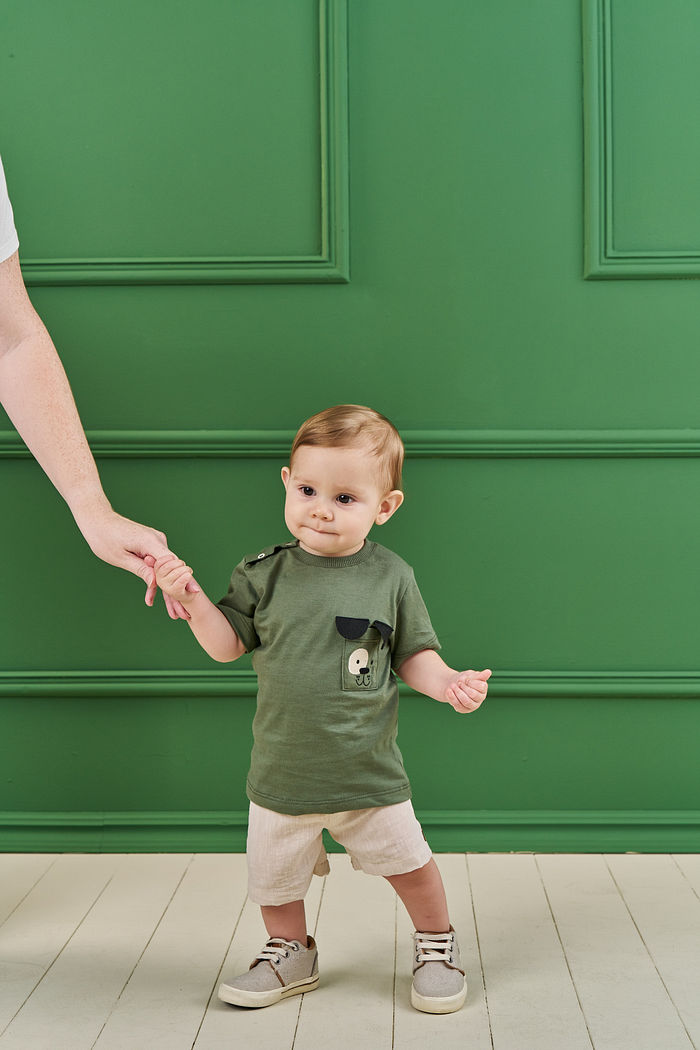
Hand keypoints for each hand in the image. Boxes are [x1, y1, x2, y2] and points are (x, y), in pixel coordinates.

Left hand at [74, 504, 197, 618]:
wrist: (99, 520)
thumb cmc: (105, 538)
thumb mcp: (120, 558)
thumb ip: (140, 570)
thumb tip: (155, 583)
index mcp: (150, 542)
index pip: (171, 564)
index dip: (184, 580)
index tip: (193, 593)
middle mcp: (157, 540)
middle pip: (172, 570)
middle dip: (177, 593)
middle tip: (182, 614)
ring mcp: (156, 542)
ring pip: (166, 570)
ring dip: (168, 590)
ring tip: (173, 612)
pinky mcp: (151, 545)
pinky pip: (158, 565)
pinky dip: (158, 579)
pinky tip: (151, 597)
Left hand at [444, 668, 490, 713]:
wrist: (454, 684)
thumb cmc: (465, 679)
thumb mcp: (472, 675)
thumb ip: (480, 675)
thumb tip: (489, 672)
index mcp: (483, 689)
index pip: (481, 687)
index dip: (472, 682)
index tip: (466, 679)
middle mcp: (479, 699)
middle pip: (474, 695)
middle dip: (464, 687)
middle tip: (458, 682)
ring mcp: (472, 706)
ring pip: (466, 701)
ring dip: (458, 692)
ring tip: (452, 685)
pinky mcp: (463, 709)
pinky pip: (458, 706)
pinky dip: (452, 697)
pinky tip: (448, 691)